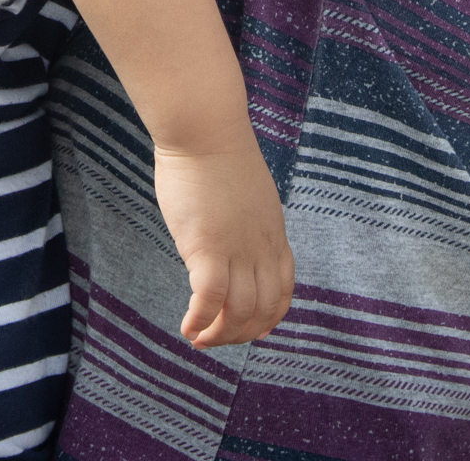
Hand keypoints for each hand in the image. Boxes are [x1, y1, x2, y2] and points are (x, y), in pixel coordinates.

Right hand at [152, 141, 293, 348]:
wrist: (205, 129)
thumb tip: (228, 225)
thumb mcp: (246, 190)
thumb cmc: (215, 149)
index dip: (270, 316)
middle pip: (264, 309)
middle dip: (242, 334)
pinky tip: (186, 328)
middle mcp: (261, 247)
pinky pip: (209, 300)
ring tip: (199, 340)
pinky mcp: (207, 248)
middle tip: (216, 340)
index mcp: (273, 232)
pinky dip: (200, 321)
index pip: (284, 288)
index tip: (254, 330)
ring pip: (239, 312)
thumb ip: (243, 215)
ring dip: (220, 335)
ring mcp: (237, 249)